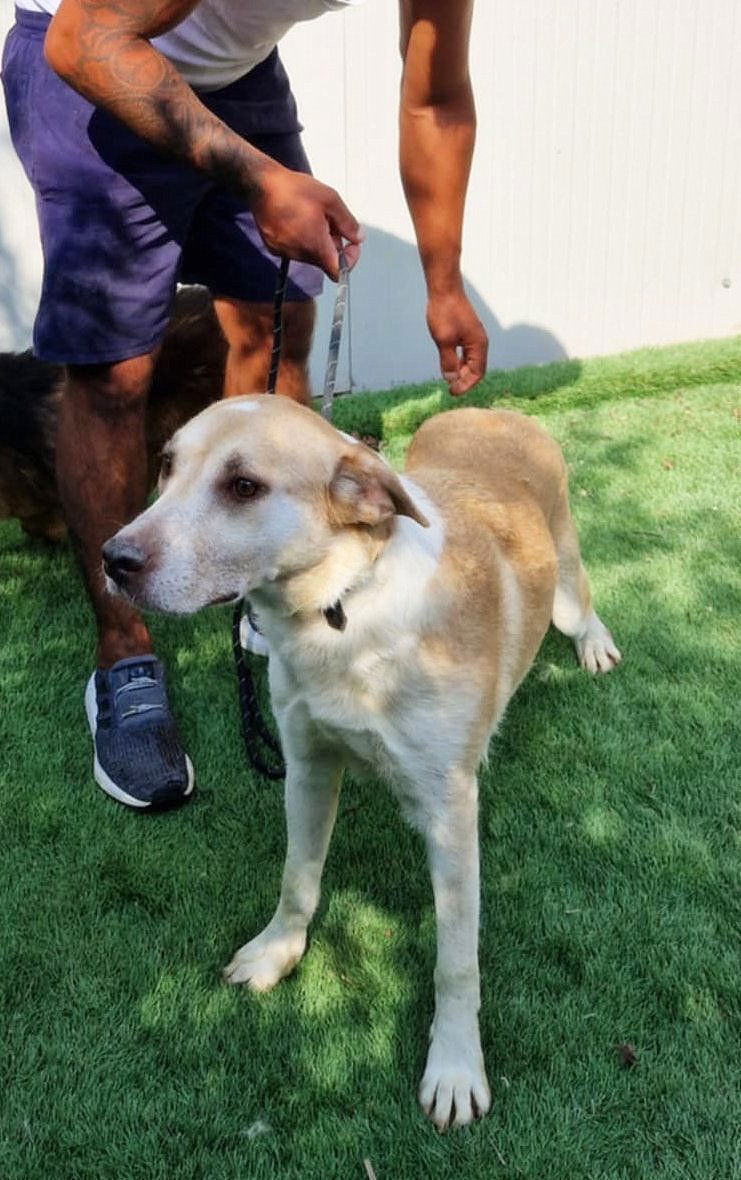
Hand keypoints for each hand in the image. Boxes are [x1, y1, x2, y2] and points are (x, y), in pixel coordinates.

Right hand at [252, 164, 362, 278]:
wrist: (261, 185)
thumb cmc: (295, 190)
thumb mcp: (330, 200)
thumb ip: (347, 222)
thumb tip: (358, 238)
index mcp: (316, 246)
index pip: (338, 272)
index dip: (349, 260)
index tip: (350, 243)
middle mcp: (300, 255)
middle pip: (324, 260)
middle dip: (332, 244)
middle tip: (329, 220)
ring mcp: (285, 253)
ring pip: (309, 254)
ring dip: (315, 240)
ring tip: (310, 216)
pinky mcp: (274, 248)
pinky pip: (293, 249)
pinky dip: (300, 239)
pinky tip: (295, 219)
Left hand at [426, 288, 487, 395]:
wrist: (444, 289)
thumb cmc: (445, 313)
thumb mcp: (444, 340)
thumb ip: (448, 361)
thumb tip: (451, 379)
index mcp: (478, 345)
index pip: (477, 373)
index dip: (465, 385)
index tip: (451, 392)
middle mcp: (480, 341)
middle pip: (476, 368)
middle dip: (464, 380)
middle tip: (449, 389)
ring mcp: (474, 336)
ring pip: (471, 360)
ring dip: (461, 371)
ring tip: (448, 379)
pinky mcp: (466, 331)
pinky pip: (466, 352)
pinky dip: (459, 360)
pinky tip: (448, 364)